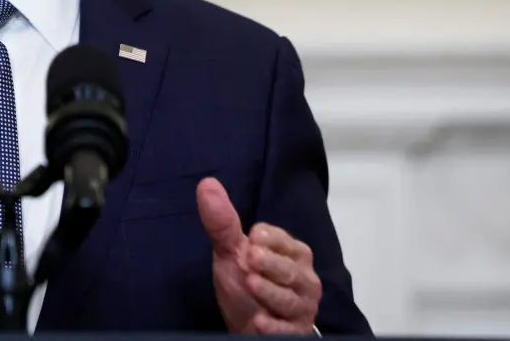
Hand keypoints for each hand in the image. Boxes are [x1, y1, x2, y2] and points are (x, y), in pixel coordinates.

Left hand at [197, 179, 320, 334]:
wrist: (249, 325)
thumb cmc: (244, 281)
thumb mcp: (231, 251)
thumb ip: (223, 223)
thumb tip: (206, 183)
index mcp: (292, 252)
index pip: (283, 241)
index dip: (268, 239)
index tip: (252, 238)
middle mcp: (303, 278)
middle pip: (289, 270)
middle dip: (271, 264)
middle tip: (250, 258)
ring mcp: (302, 306)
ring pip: (289, 299)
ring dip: (269, 292)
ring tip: (250, 284)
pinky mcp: (296, 332)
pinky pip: (288, 329)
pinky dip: (274, 326)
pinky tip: (259, 321)